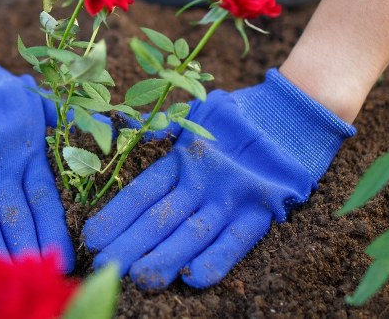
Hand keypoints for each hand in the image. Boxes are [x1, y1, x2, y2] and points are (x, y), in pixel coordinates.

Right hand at [0, 44, 72, 269]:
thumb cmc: (0, 93)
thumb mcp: (39, 103)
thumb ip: (69, 120)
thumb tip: (113, 123)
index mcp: (27, 155)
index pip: (44, 199)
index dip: (53, 229)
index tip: (64, 257)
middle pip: (14, 213)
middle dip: (26, 246)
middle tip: (37, 275)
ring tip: (1, 271)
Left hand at [82, 69, 355, 288]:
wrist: (297, 110)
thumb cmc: (241, 116)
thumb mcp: (198, 114)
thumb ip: (165, 128)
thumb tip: (127, 130)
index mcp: (185, 158)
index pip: (143, 191)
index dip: (117, 214)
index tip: (91, 236)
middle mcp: (205, 178)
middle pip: (162, 216)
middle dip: (131, 243)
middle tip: (105, 265)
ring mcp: (233, 194)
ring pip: (193, 232)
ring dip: (166, 256)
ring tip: (141, 278)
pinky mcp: (262, 207)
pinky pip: (237, 238)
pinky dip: (217, 258)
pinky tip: (193, 278)